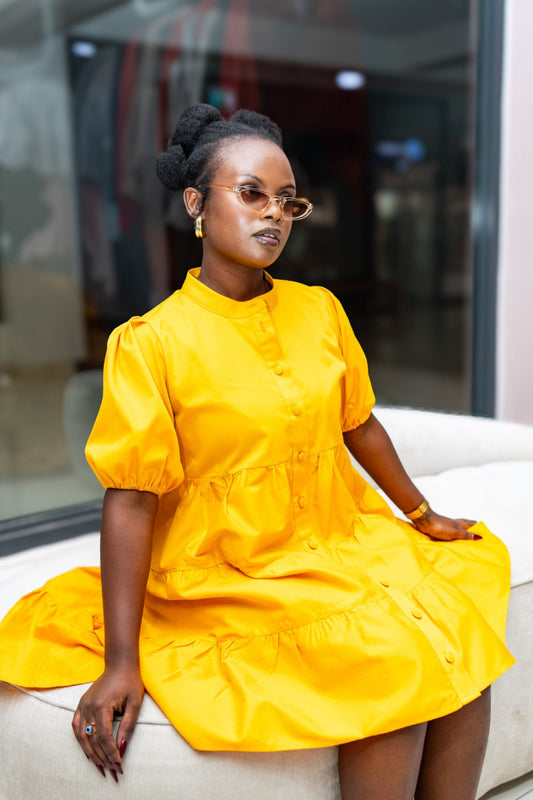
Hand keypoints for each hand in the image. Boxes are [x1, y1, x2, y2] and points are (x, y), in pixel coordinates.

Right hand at [72, 664, 143, 780]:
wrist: (120, 664)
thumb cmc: (130, 681)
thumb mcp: (135, 703)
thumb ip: (127, 726)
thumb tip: (122, 748)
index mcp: (101, 705)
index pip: (104, 737)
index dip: (111, 753)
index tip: (119, 764)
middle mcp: (88, 706)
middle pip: (92, 739)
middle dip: (102, 757)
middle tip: (111, 770)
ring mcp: (82, 705)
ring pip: (82, 736)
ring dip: (90, 752)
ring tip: (100, 765)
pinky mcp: (81, 704)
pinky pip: (76, 727)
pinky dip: (81, 740)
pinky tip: (88, 750)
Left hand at [411, 508, 479, 541]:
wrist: (425, 522)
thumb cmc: (440, 526)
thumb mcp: (455, 532)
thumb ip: (466, 535)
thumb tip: (479, 537)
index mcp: (461, 523)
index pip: (474, 525)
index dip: (480, 529)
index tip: (486, 535)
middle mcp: (456, 524)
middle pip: (467, 526)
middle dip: (473, 530)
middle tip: (479, 537)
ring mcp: (449, 527)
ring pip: (460, 530)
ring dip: (465, 534)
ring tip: (469, 541)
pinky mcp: (443, 530)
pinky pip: (452, 534)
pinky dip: (456, 537)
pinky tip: (455, 541)